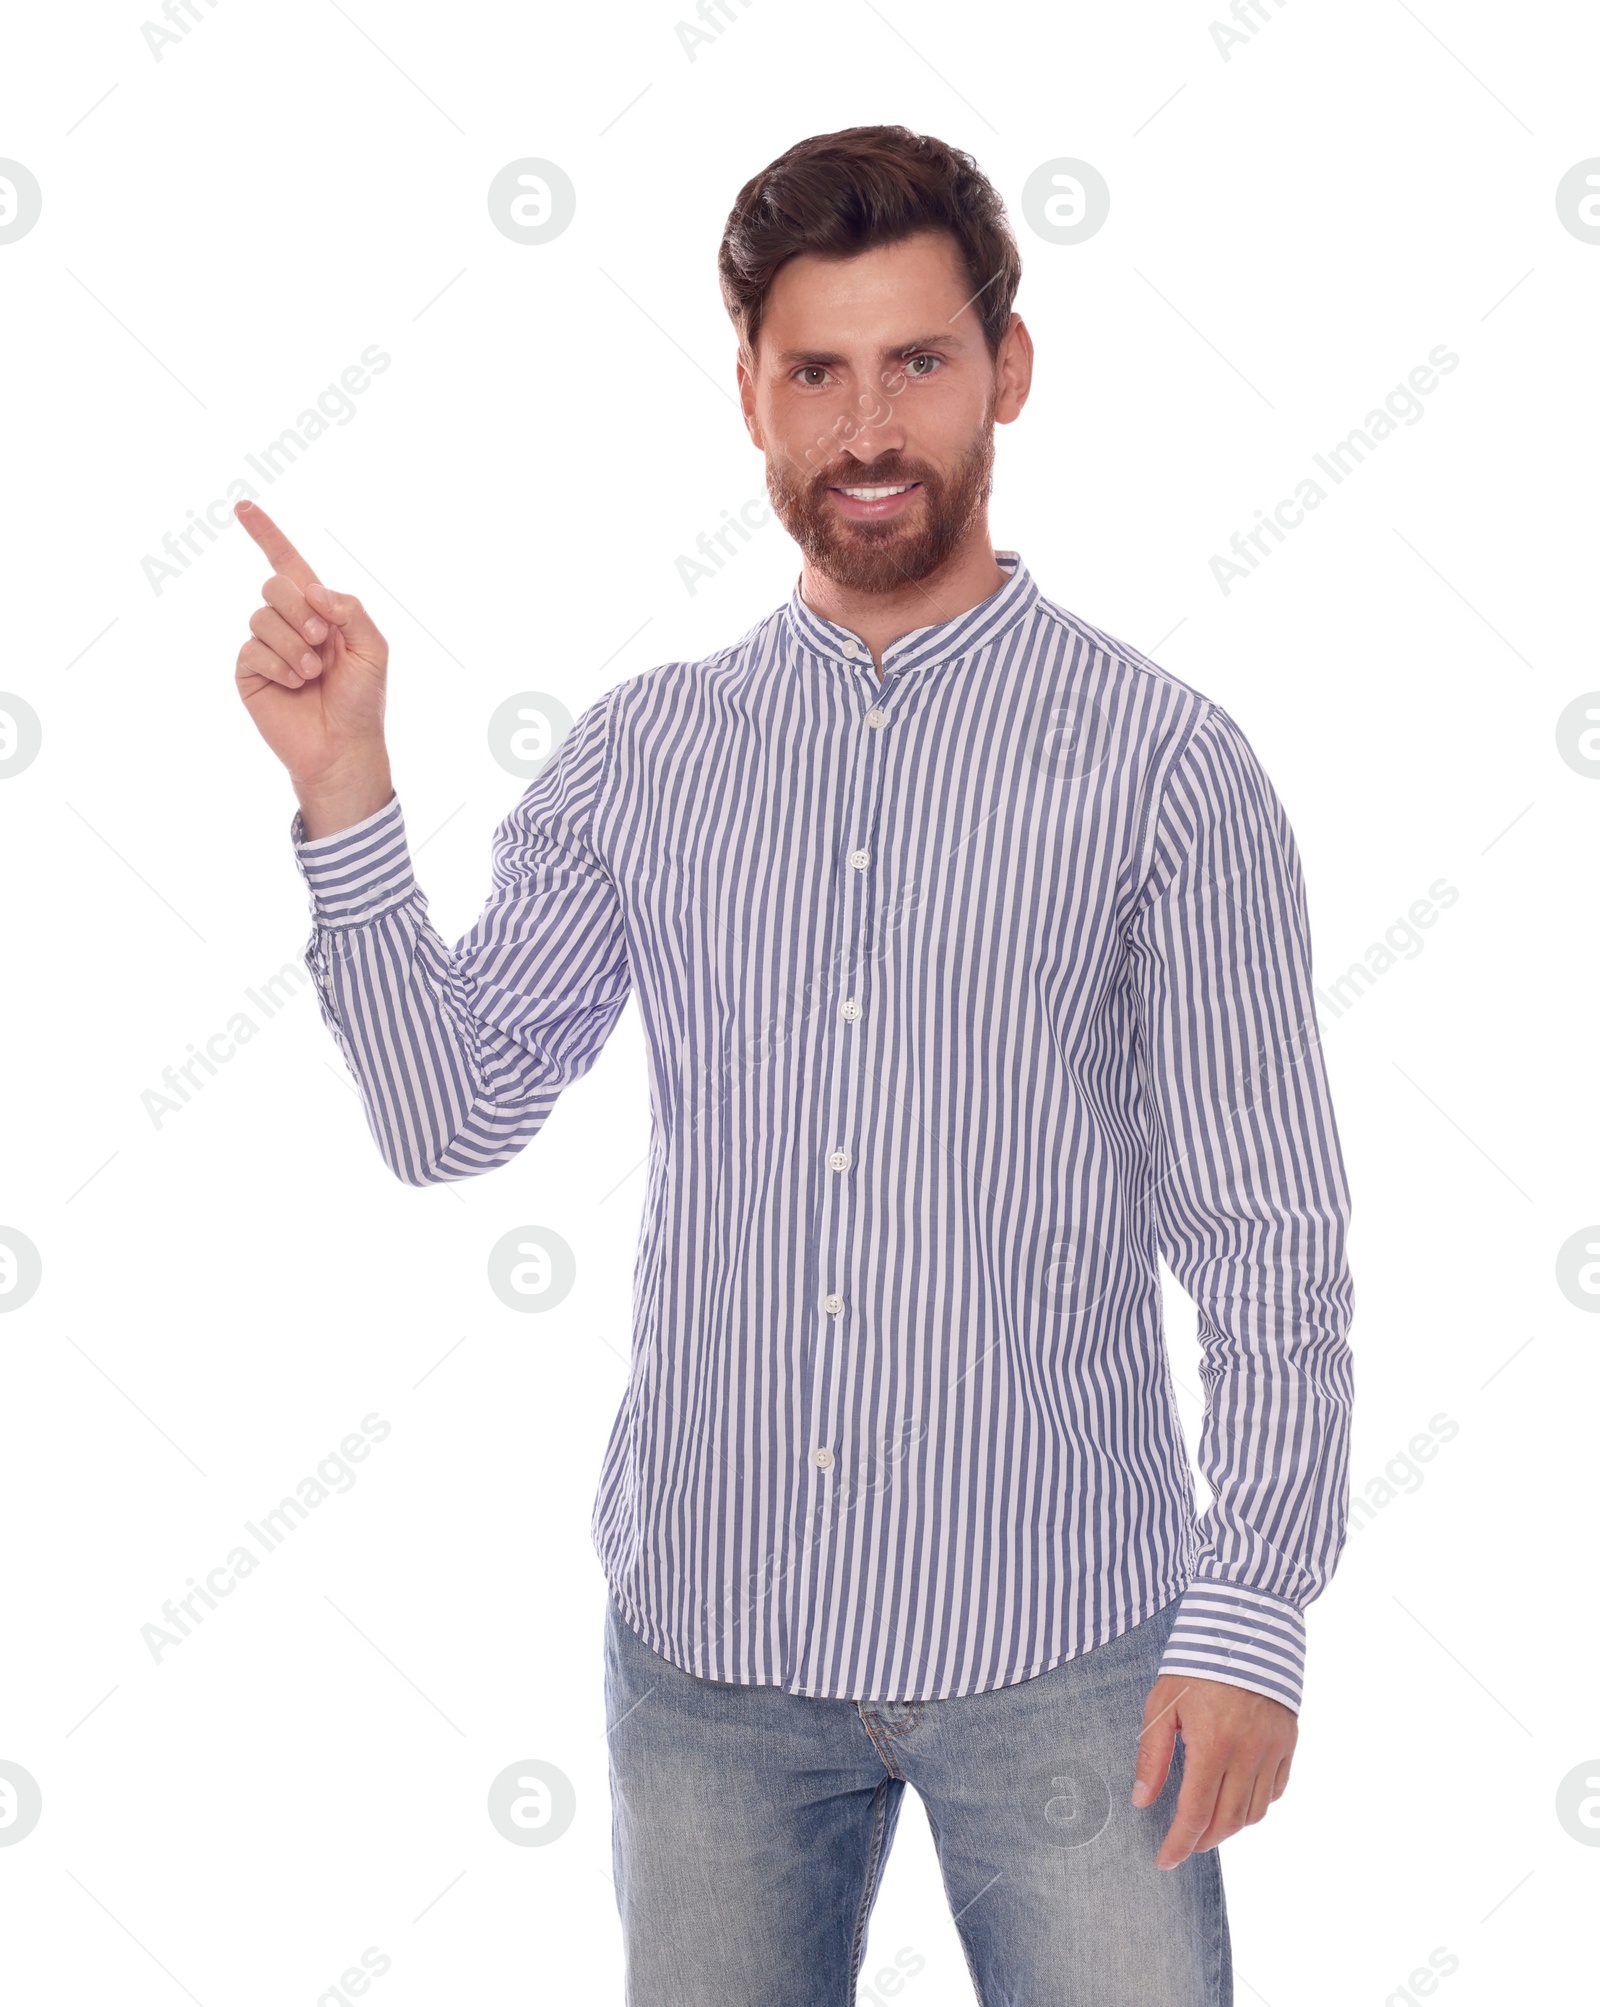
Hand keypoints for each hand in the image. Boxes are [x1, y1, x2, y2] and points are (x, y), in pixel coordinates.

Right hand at [233, 500, 391, 830]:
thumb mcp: (372, 648)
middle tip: (321, 641)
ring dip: (293, 644)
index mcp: (319, 611)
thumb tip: (311, 588)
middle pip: (275, 585)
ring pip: (261, 616)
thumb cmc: (362, 701)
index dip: (267, 534)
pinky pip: (252, 647)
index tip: (243, 507)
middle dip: (299, 608)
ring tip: (312, 674)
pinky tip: (294, 684)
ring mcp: (267, 646)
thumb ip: (349, 609)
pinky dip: (278, 663)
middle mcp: (290, 623)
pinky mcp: (250, 671)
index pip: (289, 564)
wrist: (344, 747)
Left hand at [1132, 1673, 1295, 1869]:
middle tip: (1184, 1844)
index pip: (1195, 1814)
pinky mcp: (1288, 1742)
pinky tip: (1238, 1800)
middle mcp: (1247, 1755)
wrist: (1244, 1629)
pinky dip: (1257, 1805)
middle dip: (1203, 1841)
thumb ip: (1152, 1756)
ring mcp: (1272, 1750)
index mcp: (1212, 1746)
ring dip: (1230, 1826)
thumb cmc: (1195, 1665)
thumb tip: (1141, 1800)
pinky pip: (1275, 1790)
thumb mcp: (1162, 1705)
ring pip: (1254, 1812)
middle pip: (1227, 1822)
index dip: (1179, 1843)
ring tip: (1208, 1824)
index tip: (1165, 1861)